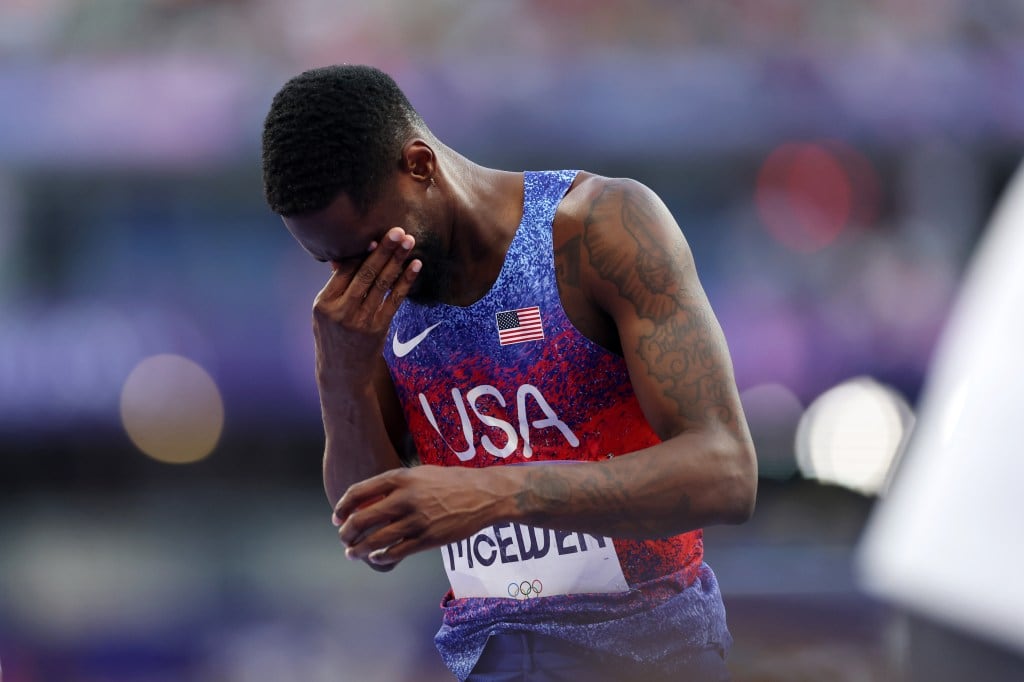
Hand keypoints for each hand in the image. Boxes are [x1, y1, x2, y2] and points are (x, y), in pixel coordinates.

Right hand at [312, 227, 420, 386]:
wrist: (342, 374)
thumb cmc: (333, 338)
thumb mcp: (324, 313)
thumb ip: (336, 286)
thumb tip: (347, 256)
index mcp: (324, 303)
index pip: (345, 271)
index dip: (362, 252)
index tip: (376, 234)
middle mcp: (341, 311)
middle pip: (365, 274)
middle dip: (383, 250)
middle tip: (398, 231)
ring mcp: (360, 322)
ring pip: (381, 285)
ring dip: (397, 261)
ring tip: (409, 242)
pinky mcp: (378, 330)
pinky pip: (395, 301)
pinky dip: (406, 282)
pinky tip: (415, 266)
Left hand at [334, 466, 506, 568]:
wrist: (483, 494)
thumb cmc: (450, 482)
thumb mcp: (420, 473)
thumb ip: (395, 484)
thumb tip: (368, 499)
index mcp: (401, 478)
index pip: (359, 493)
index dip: (342, 507)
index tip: (337, 518)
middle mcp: (405, 498)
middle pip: (362, 519)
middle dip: (347, 533)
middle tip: (343, 538)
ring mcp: (416, 520)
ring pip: (376, 540)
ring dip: (359, 549)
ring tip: (352, 553)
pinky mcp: (428, 539)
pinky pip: (396, 552)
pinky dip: (381, 557)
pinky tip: (376, 558)